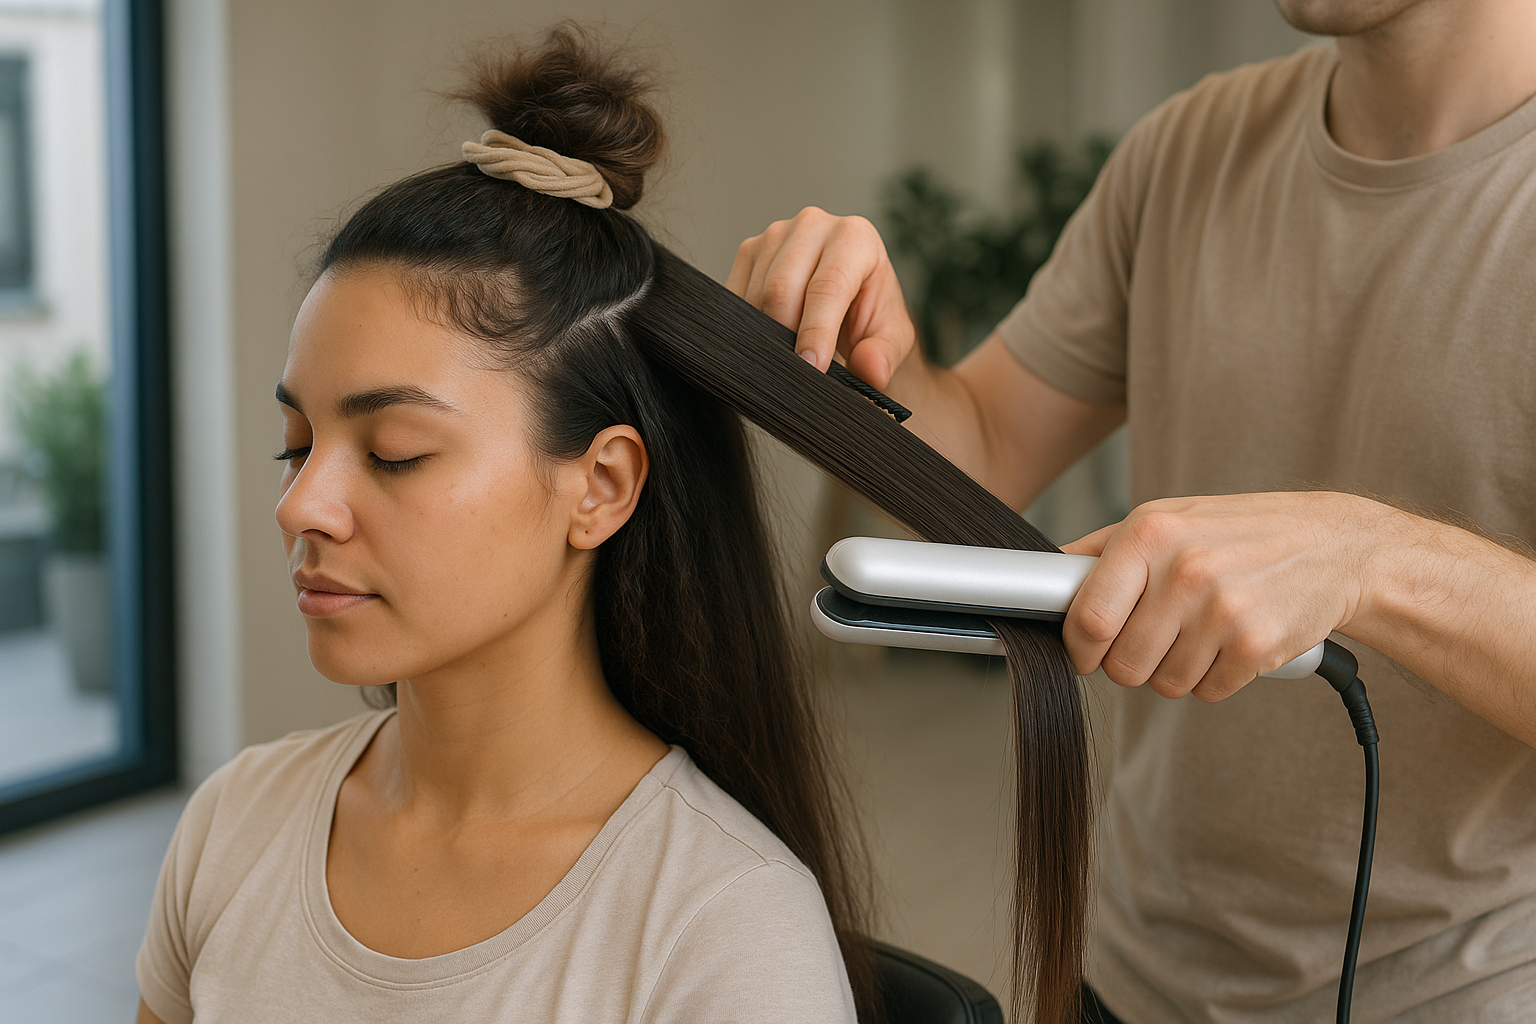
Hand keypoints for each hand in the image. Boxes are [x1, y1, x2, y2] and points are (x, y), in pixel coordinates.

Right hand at [727, 207, 916, 389]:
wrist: (849, 301)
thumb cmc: (871, 314)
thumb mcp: (892, 338)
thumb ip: (884, 354)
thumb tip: (871, 369)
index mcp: (855, 237)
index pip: (828, 286)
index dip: (816, 331)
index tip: (812, 367)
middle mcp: (814, 225)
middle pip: (781, 289)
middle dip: (785, 336)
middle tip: (796, 371)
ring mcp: (776, 233)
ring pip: (754, 294)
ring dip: (765, 334)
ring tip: (787, 356)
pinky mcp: (749, 249)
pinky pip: (736, 296)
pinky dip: (747, 326)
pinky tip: (768, 339)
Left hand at [1060, 491, 1383, 700]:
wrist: (1337, 544)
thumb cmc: (1240, 532)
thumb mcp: (1168, 516)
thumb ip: (1103, 549)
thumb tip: (1046, 576)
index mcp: (1149, 533)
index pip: (1088, 619)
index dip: (1080, 648)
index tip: (1087, 651)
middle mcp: (1183, 570)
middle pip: (1122, 665)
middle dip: (1131, 663)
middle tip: (1157, 638)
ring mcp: (1222, 609)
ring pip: (1163, 685)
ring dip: (1176, 671)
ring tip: (1201, 633)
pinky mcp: (1257, 645)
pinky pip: (1206, 692)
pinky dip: (1214, 678)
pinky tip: (1231, 642)